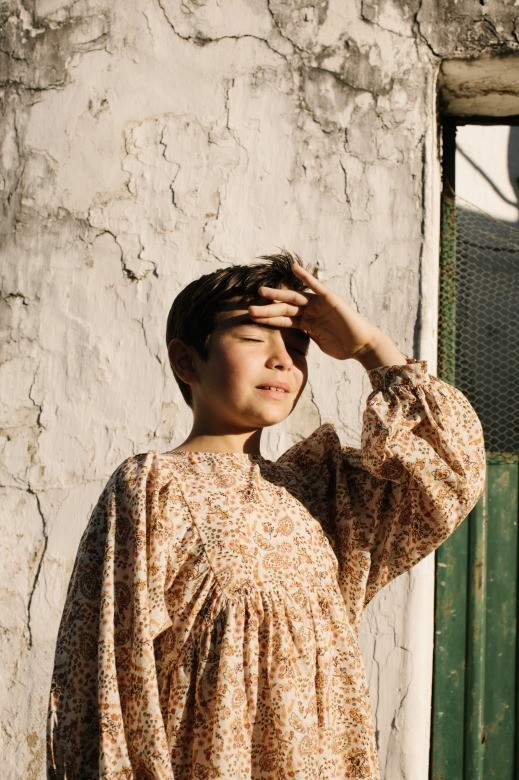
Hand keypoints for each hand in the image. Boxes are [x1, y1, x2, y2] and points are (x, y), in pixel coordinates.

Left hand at [248, 260, 406, 367]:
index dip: (267, 319)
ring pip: (293, 298)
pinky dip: (305, 276)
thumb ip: (306, 340)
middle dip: (267, 309)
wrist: (361, 344)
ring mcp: (318, 304)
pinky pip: (315, 285)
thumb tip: (292, 351)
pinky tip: (294, 267)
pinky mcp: (329, 299)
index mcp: (305, 322)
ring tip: (261, 292)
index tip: (251, 319)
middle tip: (249, 309)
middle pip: (284, 308)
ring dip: (277, 295)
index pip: (282, 319)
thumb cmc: (343, 346)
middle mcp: (310, 311)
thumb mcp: (318, 343)